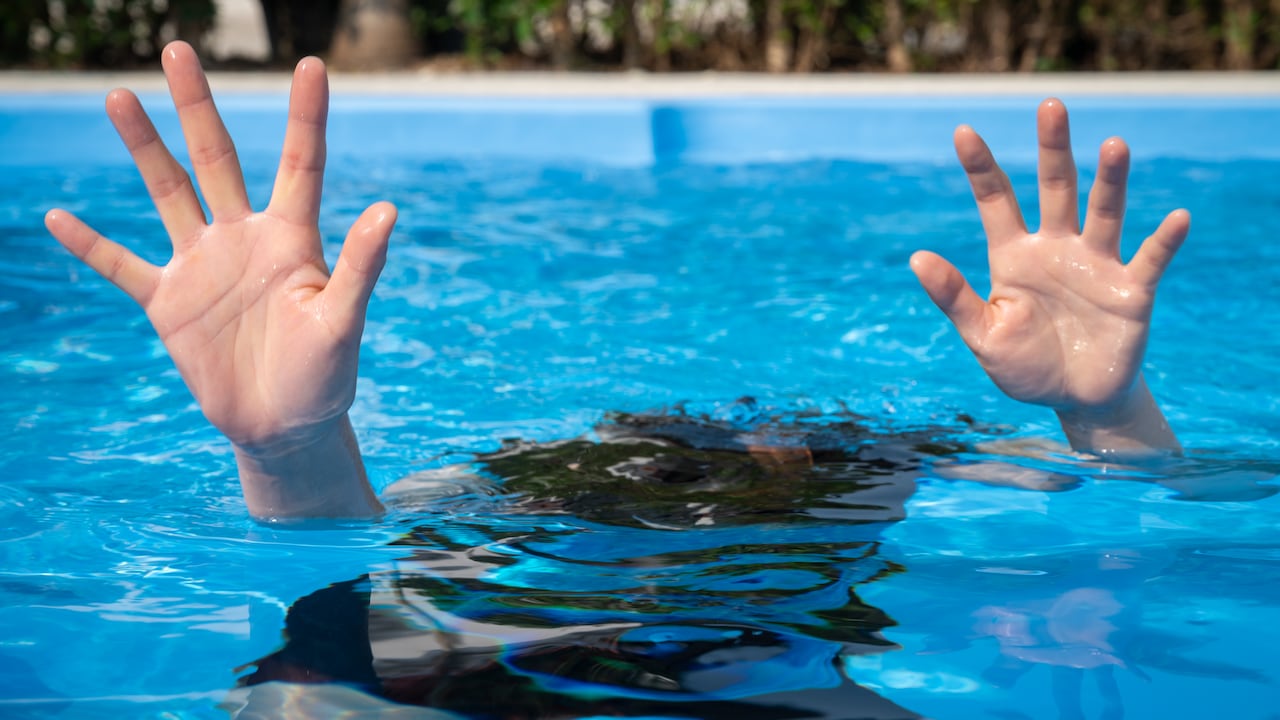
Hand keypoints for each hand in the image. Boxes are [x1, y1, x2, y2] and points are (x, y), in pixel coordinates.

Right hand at [45, 41, 392, 516]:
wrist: (284, 428)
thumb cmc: (326, 378)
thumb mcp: (343, 322)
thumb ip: (360, 267)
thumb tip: (389, 209)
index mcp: (293, 240)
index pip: (301, 164)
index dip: (307, 116)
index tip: (314, 65)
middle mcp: (244, 240)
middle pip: (218, 158)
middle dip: (198, 106)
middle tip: (179, 49)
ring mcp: (203, 267)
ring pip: (167, 194)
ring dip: (144, 149)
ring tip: (120, 97)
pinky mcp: (169, 303)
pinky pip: (122, 265)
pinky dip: (89, 246)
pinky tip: (58, 217)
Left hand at [911, 99, 1187, 456]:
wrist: (1073, 398)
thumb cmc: (1024, 364)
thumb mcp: (982, 335)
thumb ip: (954, 298)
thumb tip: (916, 257)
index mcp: (1014, 257)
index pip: (996, 201)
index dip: (980, 168)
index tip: (962, 131)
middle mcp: (1057, 249)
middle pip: (1055, 188)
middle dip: (1053, 149)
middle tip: (1050, 105)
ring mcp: (1097, 265)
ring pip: (1104, 212)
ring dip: (1110, 180)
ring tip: (1113, 145)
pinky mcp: (1132, 291)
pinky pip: (1151, 259)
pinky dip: (1165, 241)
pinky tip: (1177, 218)